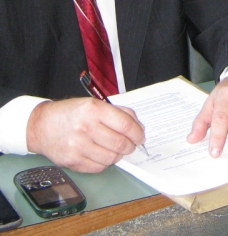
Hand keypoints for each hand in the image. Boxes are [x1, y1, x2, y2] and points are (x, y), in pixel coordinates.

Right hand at [26, 98, 144, 172]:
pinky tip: (101, 154)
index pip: (125, 124)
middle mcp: (86, 128)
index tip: (141, 136)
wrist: (42, 126)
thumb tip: (138, 127)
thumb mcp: (94, 104)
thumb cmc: (71, 113)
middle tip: (131, 145)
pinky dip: (105, 163)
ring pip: (111, 158)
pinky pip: (99, 167)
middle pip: (120, 143)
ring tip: (115, 149)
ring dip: (118, 155)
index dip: (137, 133)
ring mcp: (79, 146)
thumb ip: (118, 113)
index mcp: (94, 110)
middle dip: (131, 146)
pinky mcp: (73, 161)